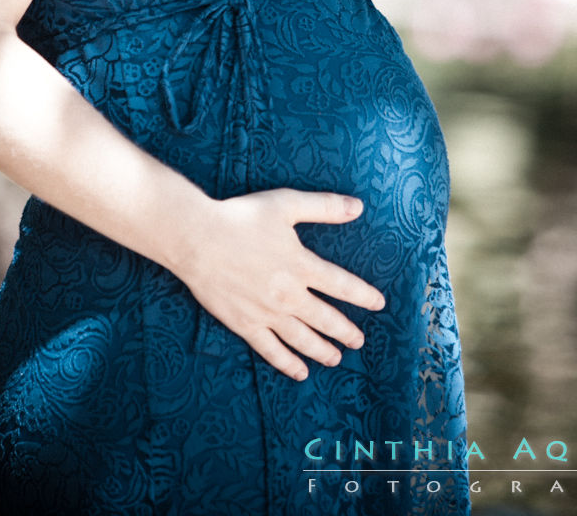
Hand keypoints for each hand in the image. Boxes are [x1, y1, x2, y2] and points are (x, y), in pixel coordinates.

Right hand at [178, 187, 385, 379]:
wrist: (197, 239)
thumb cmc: (240, 218)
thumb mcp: (286, 204)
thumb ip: (325, 206)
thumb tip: (358, 206)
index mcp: (301, 265)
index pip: (341, 285)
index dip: (362, 295)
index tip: (379, 304)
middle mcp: (288, 294)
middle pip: (325, 319)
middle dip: (345, 331)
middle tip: (359, 341)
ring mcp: (266, 313)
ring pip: (302, 339)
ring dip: (322, 350)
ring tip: (336, 359)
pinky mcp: (244, 324)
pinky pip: (271, 350)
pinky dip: (287, 363)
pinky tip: (299, 372)